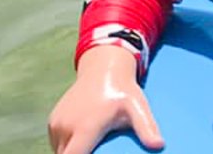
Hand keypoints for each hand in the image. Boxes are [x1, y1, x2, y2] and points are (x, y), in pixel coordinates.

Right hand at [48, 46, 163, 153]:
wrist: (103, 67)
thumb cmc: (123, 90)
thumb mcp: (138, 107)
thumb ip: (146, 127)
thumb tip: (160, 145)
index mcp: (85, 127)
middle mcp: (66, 126)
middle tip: (98, 149)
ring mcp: (57, 123)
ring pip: (60, 151)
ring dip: (73, 152)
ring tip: (92, 147)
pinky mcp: (53, 121)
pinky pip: (57, 143)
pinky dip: (67, 147)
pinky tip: (84, 143)